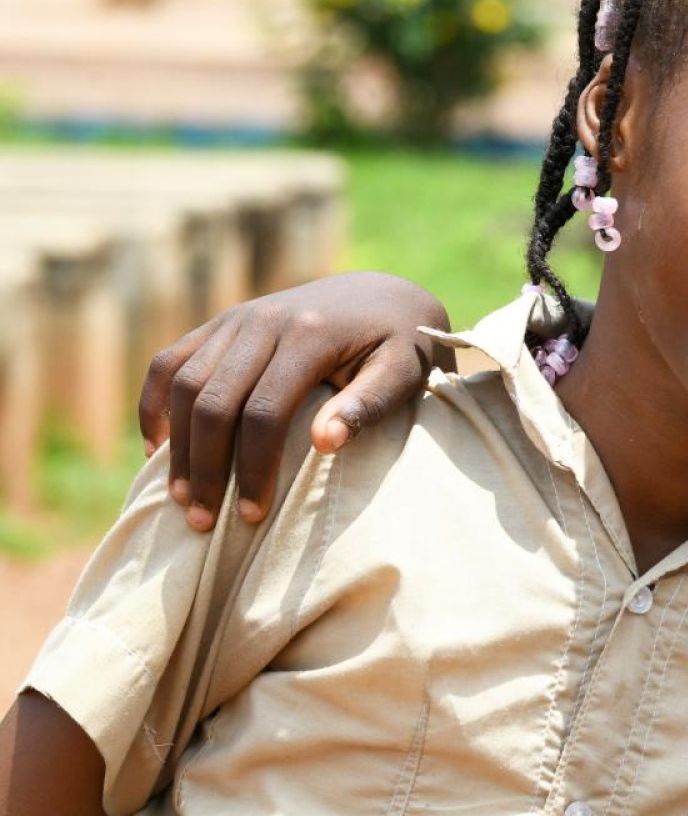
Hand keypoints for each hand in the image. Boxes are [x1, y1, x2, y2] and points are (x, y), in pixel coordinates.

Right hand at [138, 272, 451, 530]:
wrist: (384, 295)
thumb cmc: (401, 346)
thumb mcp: (403, 372)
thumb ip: (368, 404)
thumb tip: (324, 442)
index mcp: (309, 335)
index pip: (264, 411)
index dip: (252, 467)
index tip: (253, 515)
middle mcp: (262, 321)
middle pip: (213, 402)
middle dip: (205, 467)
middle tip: (203, 520)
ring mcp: (235, 319)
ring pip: (183, 384)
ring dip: (176, 446)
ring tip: (181, 498)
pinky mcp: (220, 324)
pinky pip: (169, 362)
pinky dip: (154, 404)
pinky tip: (157, 448)